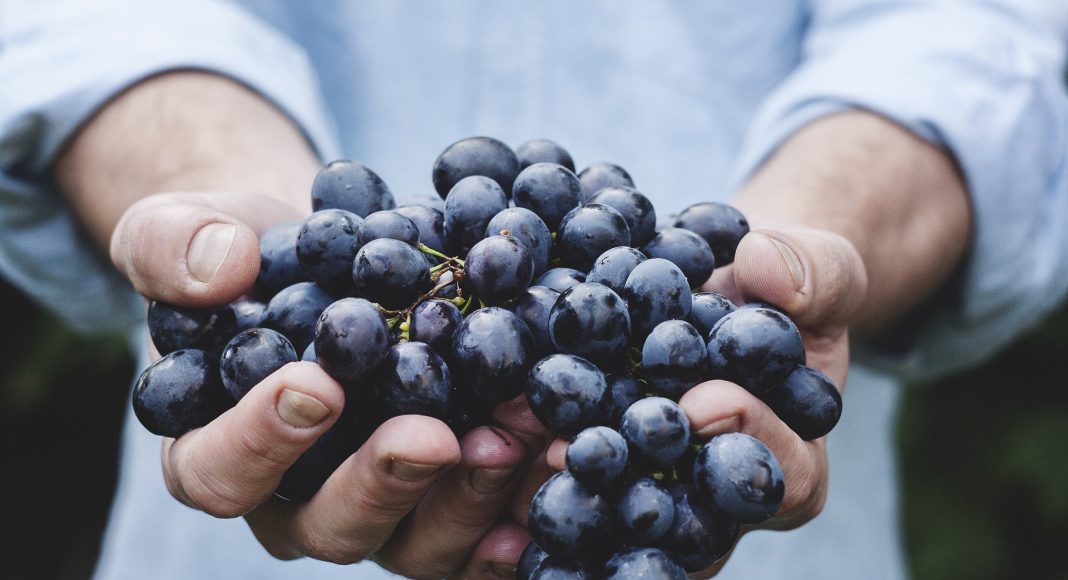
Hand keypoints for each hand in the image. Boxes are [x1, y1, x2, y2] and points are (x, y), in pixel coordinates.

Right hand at [114, 190, 544, 577]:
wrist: (324, 259)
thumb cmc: (243, 255)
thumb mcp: (183, 229)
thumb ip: (172, 246)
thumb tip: (220, 269)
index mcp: (214, 450)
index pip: (219, 472)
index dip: (261, 441)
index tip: (318, 385)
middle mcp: (296, 499)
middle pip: (330, 525)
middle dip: (384, 484)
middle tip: (432, 436)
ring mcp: (377, 506)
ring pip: (415, 542)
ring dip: (469, 498)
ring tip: (516, 438)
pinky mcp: (441, 498)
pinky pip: (478, 531)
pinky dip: (517, 508)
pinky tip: (556, 470)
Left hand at [544, 226, 865, 576]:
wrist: (727, 291)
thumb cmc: (784, 289)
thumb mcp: (818, 268)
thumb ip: (813, 272)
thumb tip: (766, 268)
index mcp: (792, 462)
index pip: (783, 474)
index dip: (749, 439)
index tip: (704, 401)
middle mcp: (720, 499)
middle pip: (689, 520)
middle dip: (636, 484)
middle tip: (582, 451)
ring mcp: (657, 491)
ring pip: (619, 514)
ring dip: (570, 486)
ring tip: (520, 449)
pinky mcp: (602, 470)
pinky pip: (571, 482)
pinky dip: (530, 465)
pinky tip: (489, 439)